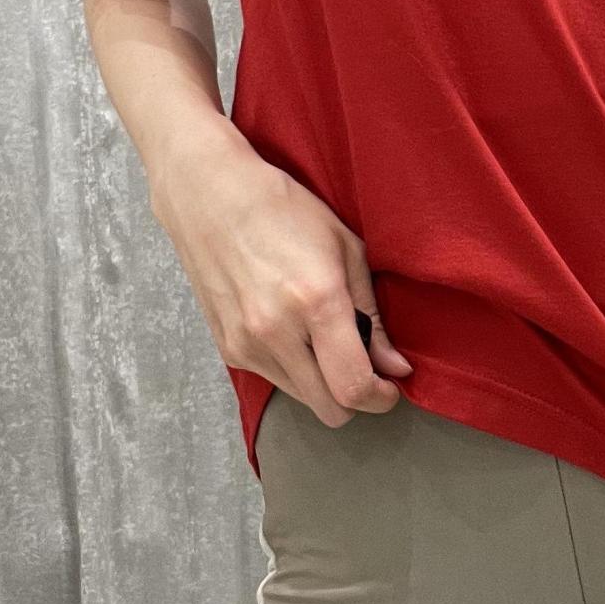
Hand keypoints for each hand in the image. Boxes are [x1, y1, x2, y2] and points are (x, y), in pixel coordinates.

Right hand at [147, 117, 411, 426]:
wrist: (209, 194)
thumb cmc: (285, 210)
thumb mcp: (346, 249)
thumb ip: (373, 316)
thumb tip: (395, 367)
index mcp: (316, 302)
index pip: (353, 387)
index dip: (380, 398)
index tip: (389, 386)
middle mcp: (276, 331)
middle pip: (329, 409)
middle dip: (355, 398)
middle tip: (364, 368)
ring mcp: (246, 343)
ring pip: (302, 399)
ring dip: (323, 383)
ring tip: (325, 340)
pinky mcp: (227, 347)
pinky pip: (274, 380)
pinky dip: (293, 369)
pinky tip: (293, 331)